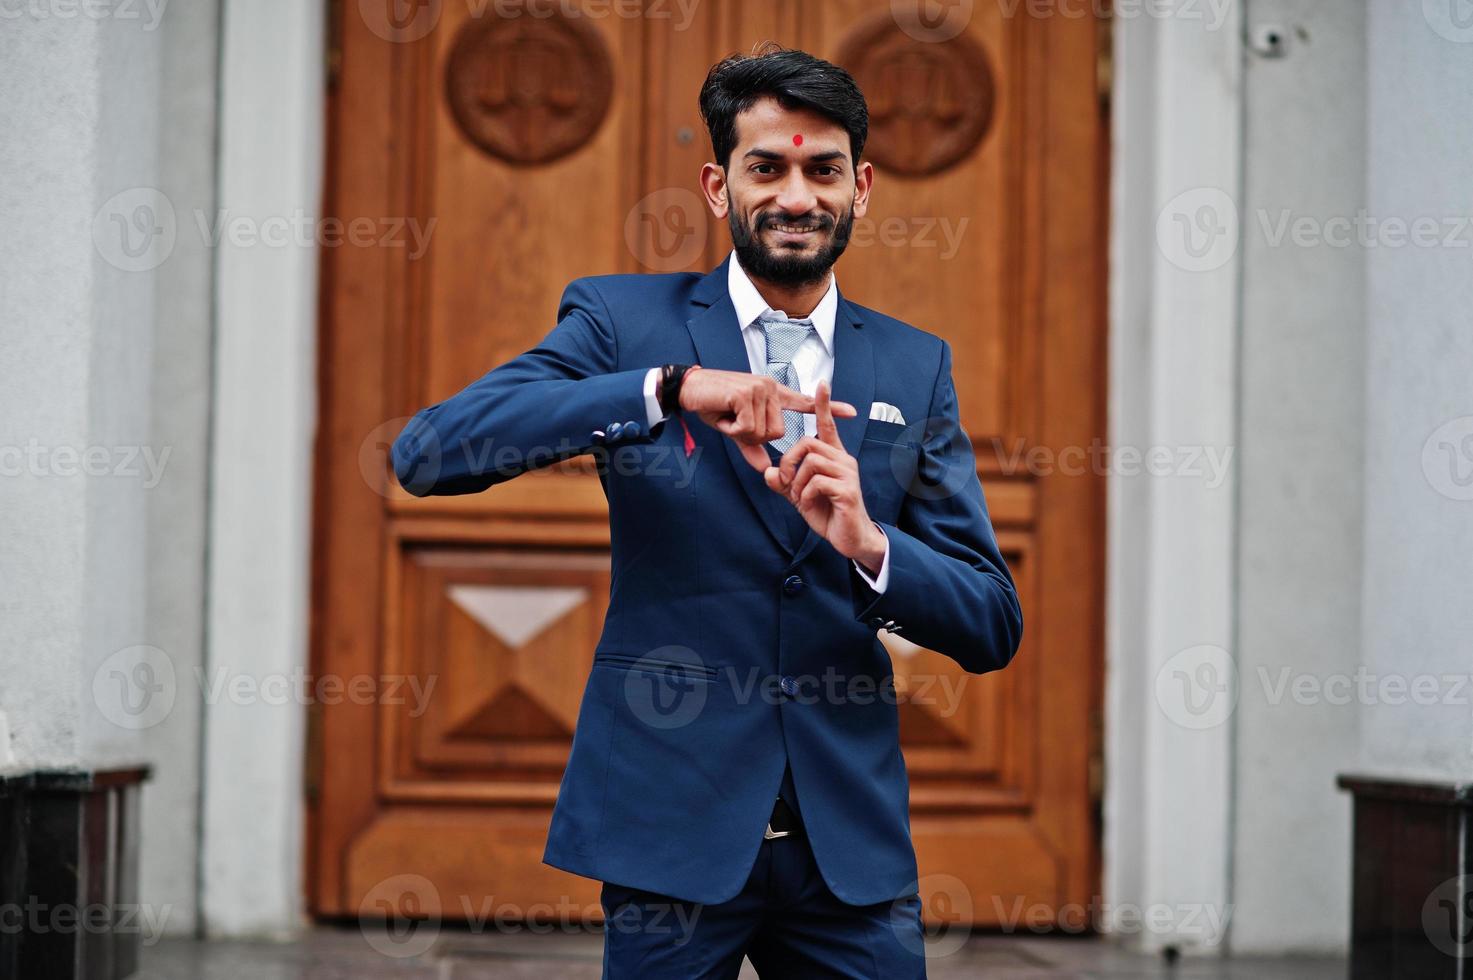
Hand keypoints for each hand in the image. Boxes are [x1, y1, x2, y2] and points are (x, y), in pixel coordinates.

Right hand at [680, 367, 856, 472]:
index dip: (829, 408)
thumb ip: (753, 447)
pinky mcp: (747, 393)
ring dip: (740, 432)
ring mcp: (760, 388)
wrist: (690, 388)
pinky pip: (748, 428)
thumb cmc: (713, 405)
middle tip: (733, 423)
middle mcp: (770, 388)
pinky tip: (723, 414)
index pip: (805, 402)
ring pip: (763, 432)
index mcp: (773, 394)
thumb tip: (766, 469)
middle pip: (777, 433)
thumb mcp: (735, 429)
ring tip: (727, 416)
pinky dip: (733, 428)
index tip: (853, 412)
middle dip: (752, 436)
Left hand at [763, 380, 886, 569]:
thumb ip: (784, 483)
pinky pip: (816, 482)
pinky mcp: (847, 490)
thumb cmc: (828, 514)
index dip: (823, 405)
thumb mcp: (800, 497)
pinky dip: (804, 495)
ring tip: (799, 497)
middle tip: (786, 482)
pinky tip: (807, 505)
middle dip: (789, 461)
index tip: (822, 383)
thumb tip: (768, 473)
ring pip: (811, 461)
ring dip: (796, 481)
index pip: (827, 426)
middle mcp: (843, 460)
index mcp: (834, 458)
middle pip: (808, 442)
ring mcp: (847, 474)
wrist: (850, 539)